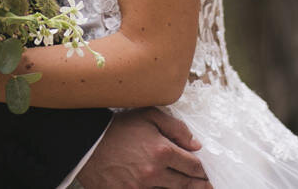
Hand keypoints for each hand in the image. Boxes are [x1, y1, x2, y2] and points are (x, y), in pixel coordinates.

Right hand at [74, 108, 211, 188]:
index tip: (208, 172)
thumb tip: (196, 144)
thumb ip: (176, 128)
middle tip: (209, 186)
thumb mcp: (148, 117)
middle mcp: (154, 173)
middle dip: (200, 185)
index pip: (194, 166)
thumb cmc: (118, 129)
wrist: (87, 145)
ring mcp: (141, 188)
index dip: (204, 170)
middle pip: (186, 184)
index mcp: (162, 151)